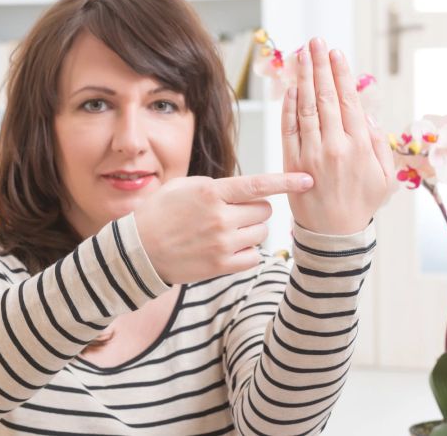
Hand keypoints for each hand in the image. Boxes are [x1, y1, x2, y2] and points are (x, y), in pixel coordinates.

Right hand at [134, 173, 313, 283]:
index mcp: (212, 193)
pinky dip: (247, 252)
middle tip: (237, 212)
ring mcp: (222, 244)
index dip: (287, 182)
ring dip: (252, 230)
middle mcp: (220, 218)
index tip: (308, 180)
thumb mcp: (184, 186)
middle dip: (256, 209)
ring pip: (261, 233)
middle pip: (265, 211)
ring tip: (229, 231)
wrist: (138, 250)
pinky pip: (253, 257)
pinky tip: (230, 248)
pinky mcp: (221, 266)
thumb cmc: (159, 214)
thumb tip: (248, 188)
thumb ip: (217, 186)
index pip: (258, 185)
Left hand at [282, 38, 396, 234]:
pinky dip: (288, 108)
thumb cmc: (361, 204)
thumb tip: (369, 117)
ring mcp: (311, 154)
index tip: (336, 53)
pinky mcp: (293, 163)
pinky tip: (290, 89)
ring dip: (302, 79)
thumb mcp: (384, 178)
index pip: (348, 100)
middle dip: (319, 66)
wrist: (334, 236)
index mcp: (360, 146)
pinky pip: (289, 130)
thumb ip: (380, 146)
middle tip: (315, 42)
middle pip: (325, 97)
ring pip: (305, 108)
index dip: (340, 74)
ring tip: (301, 57)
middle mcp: (335, 146)